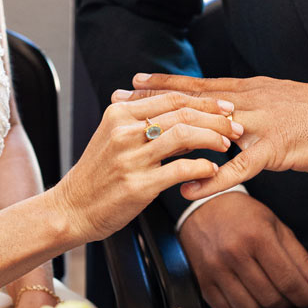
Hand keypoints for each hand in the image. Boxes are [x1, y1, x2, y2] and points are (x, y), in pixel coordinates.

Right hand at [48, 93, 242, 243]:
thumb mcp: (113, 138)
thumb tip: (184, 114)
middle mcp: (124, 132)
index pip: (171, 98)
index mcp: (118, 114)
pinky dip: (202, 167)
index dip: (203, 100)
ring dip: (212, 138)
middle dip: (215, 117)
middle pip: (182, 113)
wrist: (72, 209)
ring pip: (184, 136)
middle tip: (235, 125)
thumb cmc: (98, 175)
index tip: (225, 106)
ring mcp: (130, 158)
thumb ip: (142, 122)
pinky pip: (180, 169)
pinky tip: (212, 169)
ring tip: (227, 145)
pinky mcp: (138, 185)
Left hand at [115, 73, 307, 199]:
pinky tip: (189, 188)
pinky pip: (237, 166)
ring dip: (171, 135)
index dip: (165, 82)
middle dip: (154, 102)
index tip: (135, 81)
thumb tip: (227, 107)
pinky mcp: (275, 149)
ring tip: (141, 143)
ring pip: (208, 127)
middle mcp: (249, 101)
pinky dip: (212, 177)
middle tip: (119, 101)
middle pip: (192, 100)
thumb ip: (251, 104)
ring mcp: (261, 124)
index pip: (199, 84)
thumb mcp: (280, 99)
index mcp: (250, 90)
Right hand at [180, 193, 307, 307]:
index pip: (288, 280)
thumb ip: (301, 260)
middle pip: (271, 298)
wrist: (204, 209)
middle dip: (288, 303)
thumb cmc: (243, 216)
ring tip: (271, 296)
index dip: (306, 296)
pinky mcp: (203, 283)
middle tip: (292, 295)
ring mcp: (216, 270)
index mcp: (257, 236)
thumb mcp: (277, 228)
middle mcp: (234, 253)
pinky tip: (252, 302)